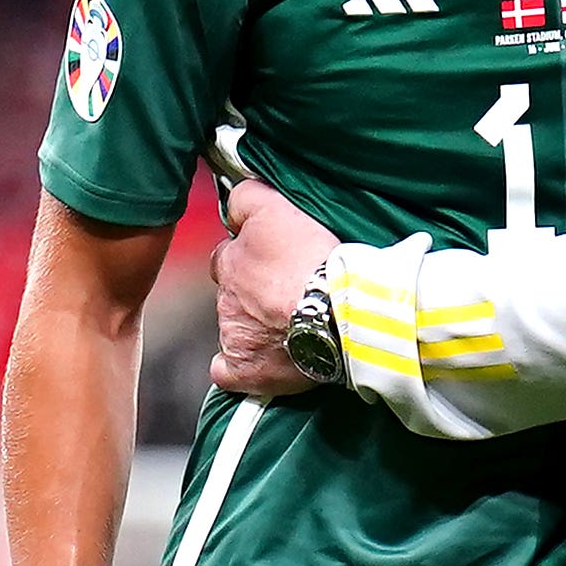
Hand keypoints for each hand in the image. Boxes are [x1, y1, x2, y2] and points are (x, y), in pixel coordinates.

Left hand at [208, 177, 340, 394]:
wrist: (338, 311)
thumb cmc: (317, 260)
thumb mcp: (277, 208)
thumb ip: (247, 197)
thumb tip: (234, 194)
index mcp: (232, 259)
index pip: (228, 253)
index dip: (250, 255)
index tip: (274, 261)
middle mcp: (227, 294)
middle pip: (231, 290)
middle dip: (251, 290)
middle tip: (286, 292)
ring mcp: (234, 333)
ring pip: (234, 326)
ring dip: (255, 326)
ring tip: (292, 326)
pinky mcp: (245, 368)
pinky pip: (228, 371)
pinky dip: (241, 368)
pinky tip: (262, 363)